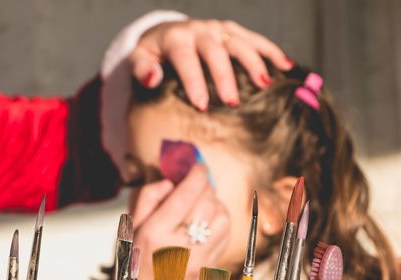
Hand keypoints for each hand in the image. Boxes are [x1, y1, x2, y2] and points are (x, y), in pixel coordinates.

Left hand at [129, 19, 293, 110]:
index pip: (186, 59)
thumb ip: (141, 70)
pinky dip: (271, 51)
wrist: (163, 34)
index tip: (202, 106)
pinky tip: (285, 66)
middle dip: (226, 77)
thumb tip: (152, 79)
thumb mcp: (139, 60)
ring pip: (240, 43)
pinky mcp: (232, 31)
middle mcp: (200, 30)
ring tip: (264, 85)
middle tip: (233, 103)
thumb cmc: (152, 55)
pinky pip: (255, 39)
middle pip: (216, 52)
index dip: (194, 81)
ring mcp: (219, 29)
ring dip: (254, 62)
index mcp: (176, 38)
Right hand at [129, 165, 229, 279]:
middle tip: (198, 182)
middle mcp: (179, 247)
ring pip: (222, 218)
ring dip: (215, 203)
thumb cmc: (133, 266)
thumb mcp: (130, 231)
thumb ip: (147, 201)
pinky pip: (226, 236)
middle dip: (205, 186)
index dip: (195, 174)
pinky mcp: (210, 269)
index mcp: (155, 234)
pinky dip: (221, 222)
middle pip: (206, 202)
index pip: (186, 194)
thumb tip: (169, 182)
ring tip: (202, 203)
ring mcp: (199, 260)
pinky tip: (208, 222)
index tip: (197, 166)